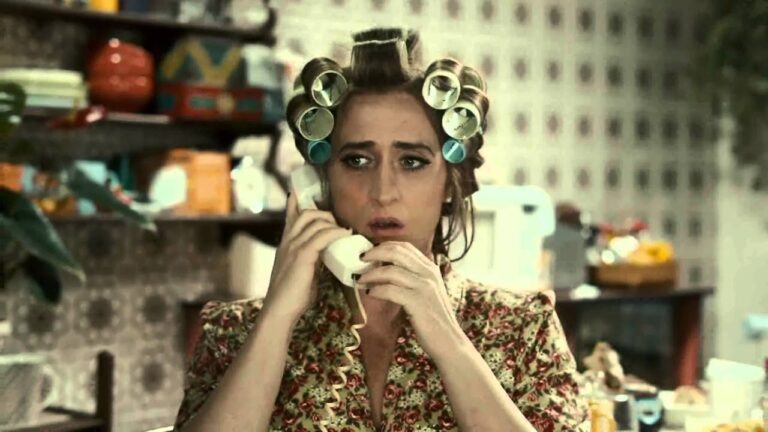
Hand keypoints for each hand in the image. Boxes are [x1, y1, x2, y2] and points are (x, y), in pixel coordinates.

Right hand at [262, 193, 350, 323]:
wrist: (280, 310)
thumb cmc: (293, 295)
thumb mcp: (302, 271)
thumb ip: (312, 259)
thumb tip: (328, 255)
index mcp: (286, 244)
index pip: (291, 216)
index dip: (297, 202)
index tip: (301, 193)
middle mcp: (288, 241)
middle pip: (306, 213)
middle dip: (325, 214)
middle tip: (339, 226)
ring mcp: (293, 247)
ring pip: (315, 221)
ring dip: (333, 223)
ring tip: (346, 232)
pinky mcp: (302, 256)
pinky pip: (322, 236)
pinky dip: (336, 233)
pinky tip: (346, 235)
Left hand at [357, 242, 463, 356]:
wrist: (449, 341)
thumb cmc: (434, 318)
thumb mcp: (427, 291)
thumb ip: (413, 278)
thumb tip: (387, 270)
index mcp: (430, 268)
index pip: (405, 247)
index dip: (384, 246)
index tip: (370, 252)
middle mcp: (429, 273)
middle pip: (396, 252)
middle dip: (374, 253)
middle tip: (361, 259)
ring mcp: (424, 287)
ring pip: (391, 271)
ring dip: (371, 274)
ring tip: (360, 280)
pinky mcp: (417, 302)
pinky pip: (390, 290)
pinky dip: (376, 290)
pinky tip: (370, 293)